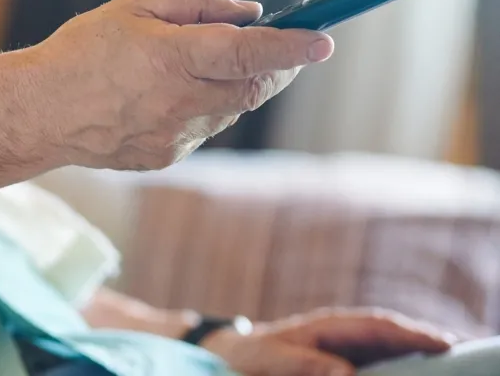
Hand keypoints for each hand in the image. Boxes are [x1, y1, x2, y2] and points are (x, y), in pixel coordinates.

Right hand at [27, 0, 332, 170]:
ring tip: (187, 66)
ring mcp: (177, 136)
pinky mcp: (168, 157)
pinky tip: (159, 97)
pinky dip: (200, 108)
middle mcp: (182, 102)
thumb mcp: (134, 7)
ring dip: (232, 85)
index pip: (250, 53)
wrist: (40, 113)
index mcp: (174, 58)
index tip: (322, 41)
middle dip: (275, 68)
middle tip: (276, 48)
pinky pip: (203, 129)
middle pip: (255, 87)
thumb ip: (195, 2)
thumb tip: (248, 12)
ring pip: (231, 109)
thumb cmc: (83, 51)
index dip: (291, 47)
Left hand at [200, 308, 456, 375]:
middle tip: (461, 352)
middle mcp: (342, 332)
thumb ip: (309, 364)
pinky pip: (376, 361)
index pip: (379, 326)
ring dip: (416, 354)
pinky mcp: (342, 360)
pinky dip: (397, 365)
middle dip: (426, 341)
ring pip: (388, 349)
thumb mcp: (275, 359)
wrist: (233, 354)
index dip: (412, 334)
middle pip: (392, 335)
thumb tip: (348, 375)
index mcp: (329, 325)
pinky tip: (415, 373)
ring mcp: (344, 345)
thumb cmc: (253, 354)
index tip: (444, 343)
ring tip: (450, 363)